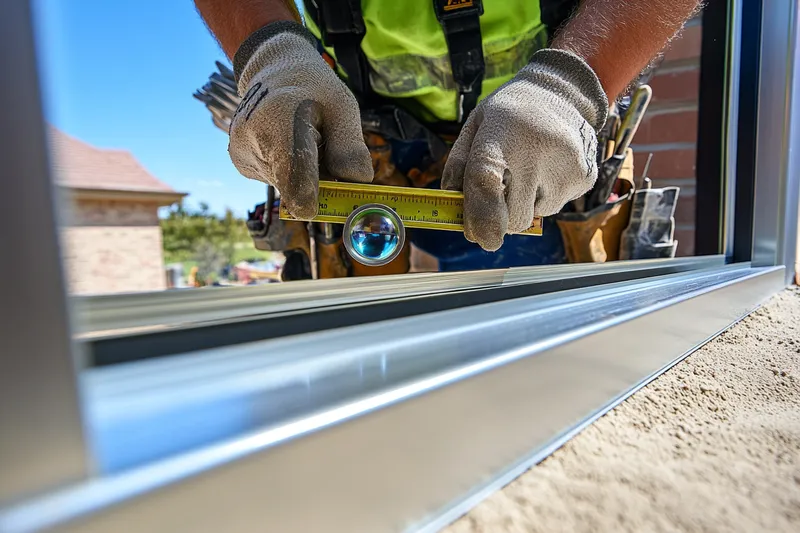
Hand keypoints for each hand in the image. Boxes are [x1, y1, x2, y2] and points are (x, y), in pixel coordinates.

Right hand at [229, 22, 372, 219]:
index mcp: (277, 116)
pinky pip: (279, 182)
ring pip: (287, 187)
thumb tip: (357, 183)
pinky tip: (290, 146)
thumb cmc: (314, 89)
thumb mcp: (343, 107)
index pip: (292, 172)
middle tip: (326, 149)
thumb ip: (350, 147)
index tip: (328, 205)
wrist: (274, 73)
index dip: (314, 196)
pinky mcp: (242, 165)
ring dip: (306, 175)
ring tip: (305, 140)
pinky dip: (292, 173)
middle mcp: (250, 137)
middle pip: (293, 185)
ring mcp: (241, 153)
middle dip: (319, 182)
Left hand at [442, 49, 607, 251]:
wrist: (562, 92)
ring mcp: (566, 165)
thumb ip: (458, 167)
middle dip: (500, 218)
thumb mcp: (474, 127)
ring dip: (523, 205)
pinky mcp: (584, 177)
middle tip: (499, 191)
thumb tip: (455, 211)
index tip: (478, 237)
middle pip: (513, 215)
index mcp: (501, 133)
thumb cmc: (507, 116)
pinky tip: (546, 169)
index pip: (485, 181)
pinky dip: (544, 198)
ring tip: (528, 169)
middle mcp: (537, 149)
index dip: (479, 216)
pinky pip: (553, 209)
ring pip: (533, 216)